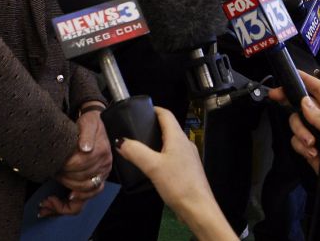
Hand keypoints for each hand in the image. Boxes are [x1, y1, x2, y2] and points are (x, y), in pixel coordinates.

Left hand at [40, 106, 111, 216]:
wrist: (96, 122)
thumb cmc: (90, 122)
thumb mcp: (88, 122)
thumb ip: (86, 133)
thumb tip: (85, 148)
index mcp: (101, 152)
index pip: (80, 164)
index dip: (64, 166)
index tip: (53, 164)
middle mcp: (104, 165)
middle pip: (81, 180)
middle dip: (63, 178)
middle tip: (50, 173)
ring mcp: (102, 174)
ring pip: (85, 191)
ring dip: (67, 190)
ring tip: (53, 185)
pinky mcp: (99, 180)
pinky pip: (89, 195)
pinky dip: (77, 201)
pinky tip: (64, 200)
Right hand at [116, 107, 235, 240]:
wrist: (198, 209)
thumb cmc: (178, 184)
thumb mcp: (152, 166)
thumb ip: (136, 152)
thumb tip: (120, 141)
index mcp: (178, 138)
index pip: (166, 115)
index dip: (153, 109)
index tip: (139, 111)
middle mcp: (185, 144)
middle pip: (168, 128)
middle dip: (152, 126)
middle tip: (135, 130)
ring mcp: (189, 157)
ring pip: (171, 143)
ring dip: (156, 142)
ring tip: (140, 148)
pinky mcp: (188, 170)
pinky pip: (173, 156)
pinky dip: (162, 155)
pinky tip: (153, 166)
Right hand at [269, 71, 319, 206]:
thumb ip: (319, 116)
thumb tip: (303, 101)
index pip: (319, 89)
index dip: (305, 79)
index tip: (290, 73)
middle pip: (302, 104)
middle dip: (290, 102)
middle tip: (275, 97)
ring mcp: (317, 133)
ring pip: (296, 122)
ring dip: (300, 133)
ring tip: (311, 145)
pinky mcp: (309, 148)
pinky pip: (296, 140)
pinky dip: (301, 146)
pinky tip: (311, 155)